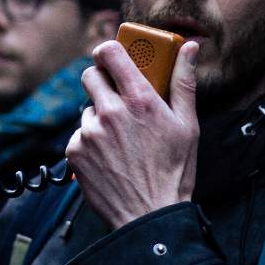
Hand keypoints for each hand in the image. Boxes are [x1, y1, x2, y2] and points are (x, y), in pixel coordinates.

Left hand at [66, 40, 199, 229]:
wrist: (149, 217)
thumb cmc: (174, 171)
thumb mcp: (188, 125)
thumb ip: (184, 82)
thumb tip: (189, 47)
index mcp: (139, 99)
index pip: (110, 53)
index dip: (108, 51)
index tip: (113, 57)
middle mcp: (110, 112)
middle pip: (90, 75)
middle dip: (101, 81)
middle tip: (116, 98)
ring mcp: (89, 132)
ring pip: (87, 109)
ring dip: (99, 118)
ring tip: (121, 141)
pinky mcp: (75, 152)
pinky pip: (79, 135)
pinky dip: (91, 143)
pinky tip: (110, 158)